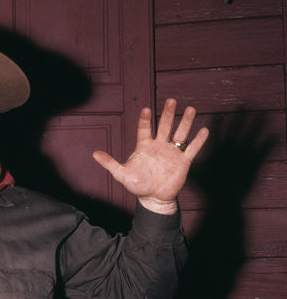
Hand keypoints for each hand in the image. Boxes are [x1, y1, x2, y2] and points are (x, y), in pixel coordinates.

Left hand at [92, 98, 208, 213]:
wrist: (153, 198)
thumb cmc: (137, 184)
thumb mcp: (121, 174)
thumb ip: (110, 162)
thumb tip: (94, 154)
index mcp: (144, 146)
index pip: (144, 129)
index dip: (145, 119)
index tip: (146, 109)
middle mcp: (159, 146)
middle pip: (164, 126)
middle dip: (168, 114)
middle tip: (171, 100)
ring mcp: (172, 152)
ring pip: (179, 134)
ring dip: (185, 122)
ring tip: (191, 109)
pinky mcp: (183, 162)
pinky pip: (192, 149)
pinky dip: (198, 141)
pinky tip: (204, 130)